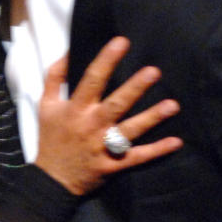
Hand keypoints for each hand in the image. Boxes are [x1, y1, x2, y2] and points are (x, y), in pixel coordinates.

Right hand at [35, 37, 181, 195]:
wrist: (52, 179)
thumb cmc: (51, 137)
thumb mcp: (45, 105)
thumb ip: (55, 77)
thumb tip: (69, 51)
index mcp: (75, 109)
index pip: (91, 80)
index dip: (106, 60)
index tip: (121, 42)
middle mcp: (91, 126)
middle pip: (116, 104)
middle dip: (135, 88)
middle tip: (154, 71)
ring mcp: (103, 147)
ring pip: (131, 130)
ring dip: (152, 118)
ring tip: (172, 105)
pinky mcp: (113, 165)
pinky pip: (137, 157)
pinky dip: (157, 151)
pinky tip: (176, 142)